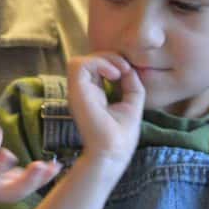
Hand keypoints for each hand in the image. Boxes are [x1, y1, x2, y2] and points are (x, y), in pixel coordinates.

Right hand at [67, 53, 144, 167]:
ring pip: (80, 61)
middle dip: (109, 57)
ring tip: (119, 72)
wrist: (113, 151)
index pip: (96, 68)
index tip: (129, 72)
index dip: (112, 63)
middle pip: (88, 61)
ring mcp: (77, 91)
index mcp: (93, 94)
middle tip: (126, 69)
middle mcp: (82, 91)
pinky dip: (98, 63)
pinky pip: (79, 65)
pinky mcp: (75, 92)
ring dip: (103, 59)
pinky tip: (114, 75)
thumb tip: (129, 68)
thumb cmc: (121, 134)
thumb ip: (131, 83)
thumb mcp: (132, 102)